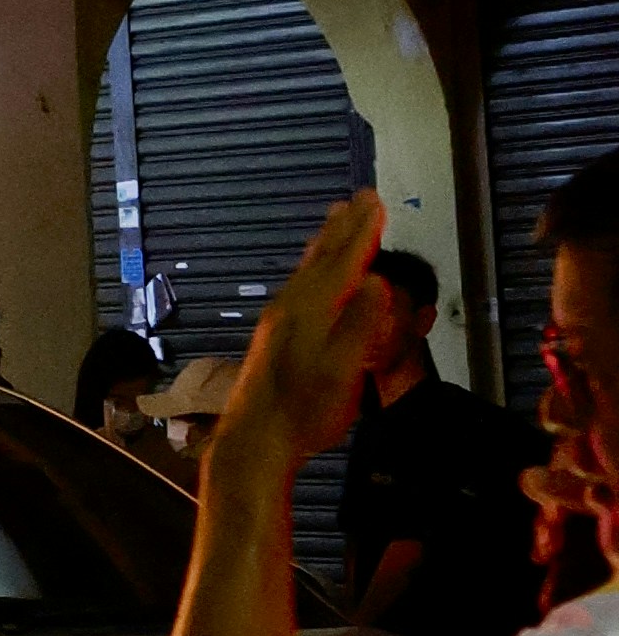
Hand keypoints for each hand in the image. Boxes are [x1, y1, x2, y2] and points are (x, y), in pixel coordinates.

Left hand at [217, 193, 396, 474]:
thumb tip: (380, 280)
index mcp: (312, 310)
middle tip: (359, 198)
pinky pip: (300, 286)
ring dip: (326, 243)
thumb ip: (360, 326)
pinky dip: (313, 268)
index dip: (362, 232)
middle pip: (323, 258)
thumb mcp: (341, 372)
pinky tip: (311, 276)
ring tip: (335, 220)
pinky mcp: (275, 335)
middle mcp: (292, 306)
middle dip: (345, 228)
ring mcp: (280, 319)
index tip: (375, 202)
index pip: (344, 262)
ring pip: (307, 270)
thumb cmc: (304, 410)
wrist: (255, 437)